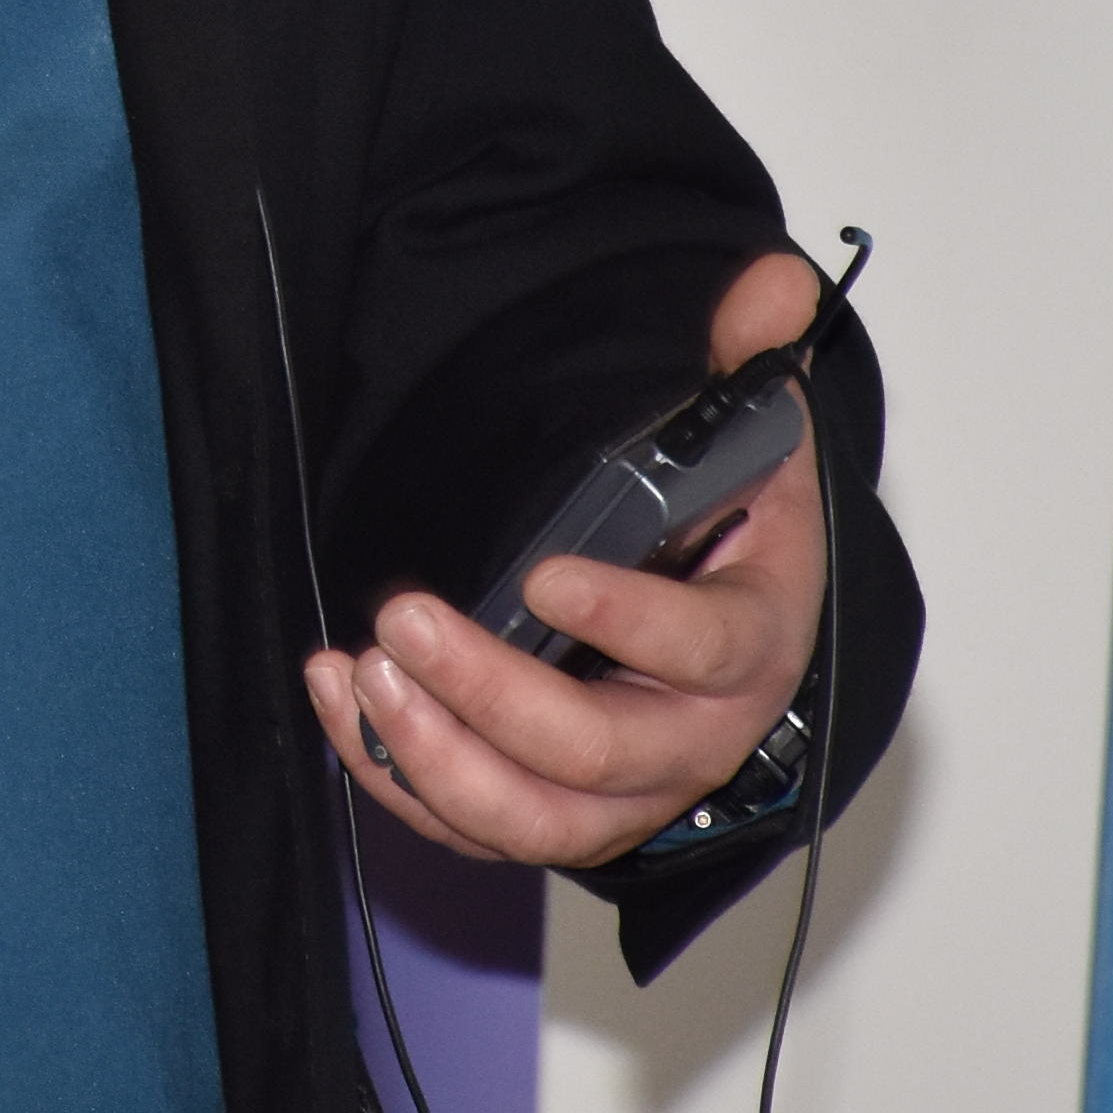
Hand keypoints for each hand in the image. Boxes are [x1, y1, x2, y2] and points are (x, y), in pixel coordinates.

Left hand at [301, 245, 830, 865]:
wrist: (724, 634)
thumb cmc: (732, 543)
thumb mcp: (755, 443)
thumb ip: (750, 360)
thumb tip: (770, 284)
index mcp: (752, 642)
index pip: (705, 648)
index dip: (629, 624)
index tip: (546, 577)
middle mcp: (695, 737)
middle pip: (597, 755)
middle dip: (493, 693)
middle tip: (405, 616)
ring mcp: (623, 793)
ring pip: (533, 821)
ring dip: (437, 755)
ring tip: (366, 670)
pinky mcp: (553, 815)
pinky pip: (474, 827)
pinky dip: (398, 776)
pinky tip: (342, 698)